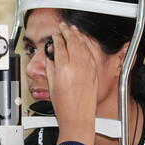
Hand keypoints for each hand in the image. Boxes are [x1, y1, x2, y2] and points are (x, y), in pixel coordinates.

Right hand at [46, 23, 97, 144]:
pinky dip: (85, 45)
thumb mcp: (51, 86)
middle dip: (67, 32)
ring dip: (77, 35)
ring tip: (73, 29)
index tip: (55, 35)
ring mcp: (87, 68)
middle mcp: (76, 66)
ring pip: (83, 45)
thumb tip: (51, 58)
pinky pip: (89, 54)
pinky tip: (83, 42)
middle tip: (63, 26)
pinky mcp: (93, 72)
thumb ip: (51, 68)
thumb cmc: (64, 106)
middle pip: (72, 41)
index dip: (56, 39)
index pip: (59, 46)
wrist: (78, 118)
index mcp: (63, 69)